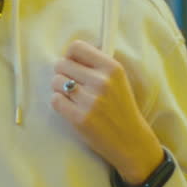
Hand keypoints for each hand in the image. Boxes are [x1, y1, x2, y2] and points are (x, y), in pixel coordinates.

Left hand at [50, 40, 161, 184]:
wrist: (130, 139)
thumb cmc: (120, 107)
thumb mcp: (117, 79)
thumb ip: (96, 65)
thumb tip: (68, 54)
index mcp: (112, 68)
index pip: (76, 47)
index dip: (70, 56)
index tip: (74, 66)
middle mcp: (102, 81)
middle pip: (61, 64)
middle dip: (63, 74)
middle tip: (72, 85)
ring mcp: (91, 100)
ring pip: (56, 81)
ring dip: (59, 89)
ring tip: (72, 97)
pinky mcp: (80, 118)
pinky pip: (55, 100)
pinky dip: (59, 103)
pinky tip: (70, 108)